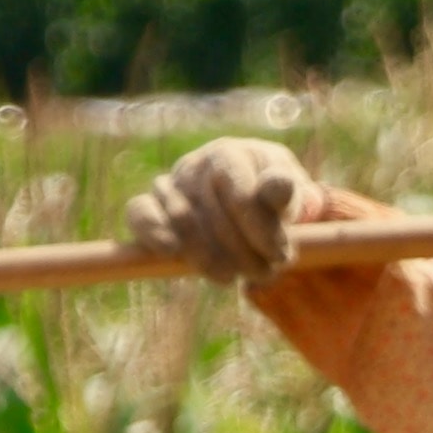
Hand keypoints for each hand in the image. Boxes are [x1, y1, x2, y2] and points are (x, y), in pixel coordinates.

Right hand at [126, 135, 315, 283]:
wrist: (250, 206)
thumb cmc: (274, 202)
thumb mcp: (292, 193)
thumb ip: (285, 190)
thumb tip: (279, 187)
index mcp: (230, 154)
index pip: (239, 192)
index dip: (260, 228)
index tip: (282, 256)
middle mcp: (196, 164)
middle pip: (211, 211)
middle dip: (241, 250)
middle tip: (265, 273)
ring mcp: (170, 184)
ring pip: (180, 217)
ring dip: (205, 255)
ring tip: (231, 277)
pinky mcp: (150, 206)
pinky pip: (139, 213)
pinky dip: (151, 231)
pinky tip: (171, 252)